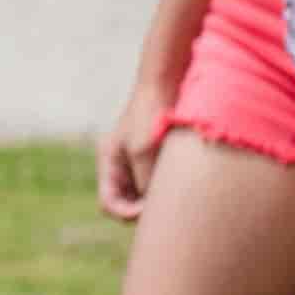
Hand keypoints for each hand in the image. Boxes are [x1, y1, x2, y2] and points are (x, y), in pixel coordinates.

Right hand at [97, 75, 177, 221]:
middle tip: (168, 206)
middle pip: (127, 203)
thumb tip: (155, 209)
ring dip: (159, 198)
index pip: (109, 203)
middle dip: (144, 209)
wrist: (168, 80)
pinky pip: (162, 183)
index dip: (127, 213)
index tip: (150, 209)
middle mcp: (122, 165)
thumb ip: (145, 183)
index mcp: (109, 162)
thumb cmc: (151, 113)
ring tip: (178, 191)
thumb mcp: (144, 151)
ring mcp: (141, 161)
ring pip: (146, 195)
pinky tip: (185, 182)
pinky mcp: (160, 156)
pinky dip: (170, 187)